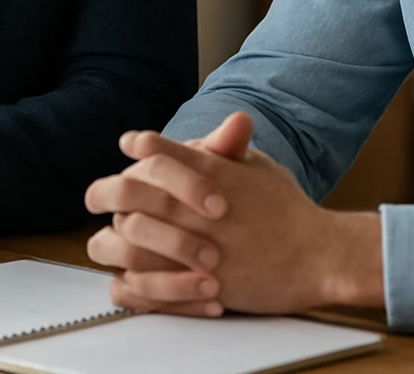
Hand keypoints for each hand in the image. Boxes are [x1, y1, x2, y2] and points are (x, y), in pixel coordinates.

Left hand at [84, 113, 382, 315]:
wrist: (317, 255)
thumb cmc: (289, 211)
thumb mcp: (260, 168)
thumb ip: (228, 150)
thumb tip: (212, 129)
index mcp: (209, 174)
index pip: (158, 151)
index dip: (139, 146)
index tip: (130, 145)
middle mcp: (194, 208)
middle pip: (127, 192)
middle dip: (104, 190)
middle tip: (96, 194)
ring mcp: (192, 246)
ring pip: (125, 237)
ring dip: (111, 236)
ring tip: (110, 236)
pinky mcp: (196, 283)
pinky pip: (142, 285)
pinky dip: (127, 281)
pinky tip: (125, 275)